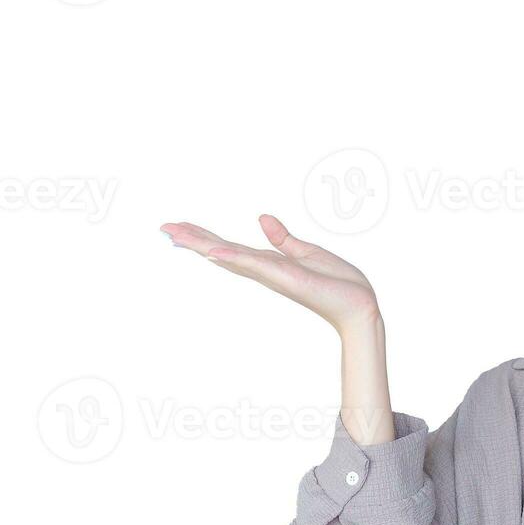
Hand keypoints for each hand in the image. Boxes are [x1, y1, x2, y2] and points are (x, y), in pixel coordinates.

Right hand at [161, 215, 380, 333]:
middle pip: (222, 252)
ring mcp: (272, 275)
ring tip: (176, 234)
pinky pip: (255, 265)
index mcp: (269, 264)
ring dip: (203, 245)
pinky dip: (233, 258)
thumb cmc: (338, 284)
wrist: (359, 305)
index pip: (230, 248)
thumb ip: (283, 238)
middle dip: (193, 239)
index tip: (179, 228)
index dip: (205, 237)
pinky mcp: (285, 277)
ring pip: (231, 256)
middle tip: (164, 228)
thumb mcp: (307, 252)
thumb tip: (262, 219)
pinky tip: (212, 252)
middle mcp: (265, 271)